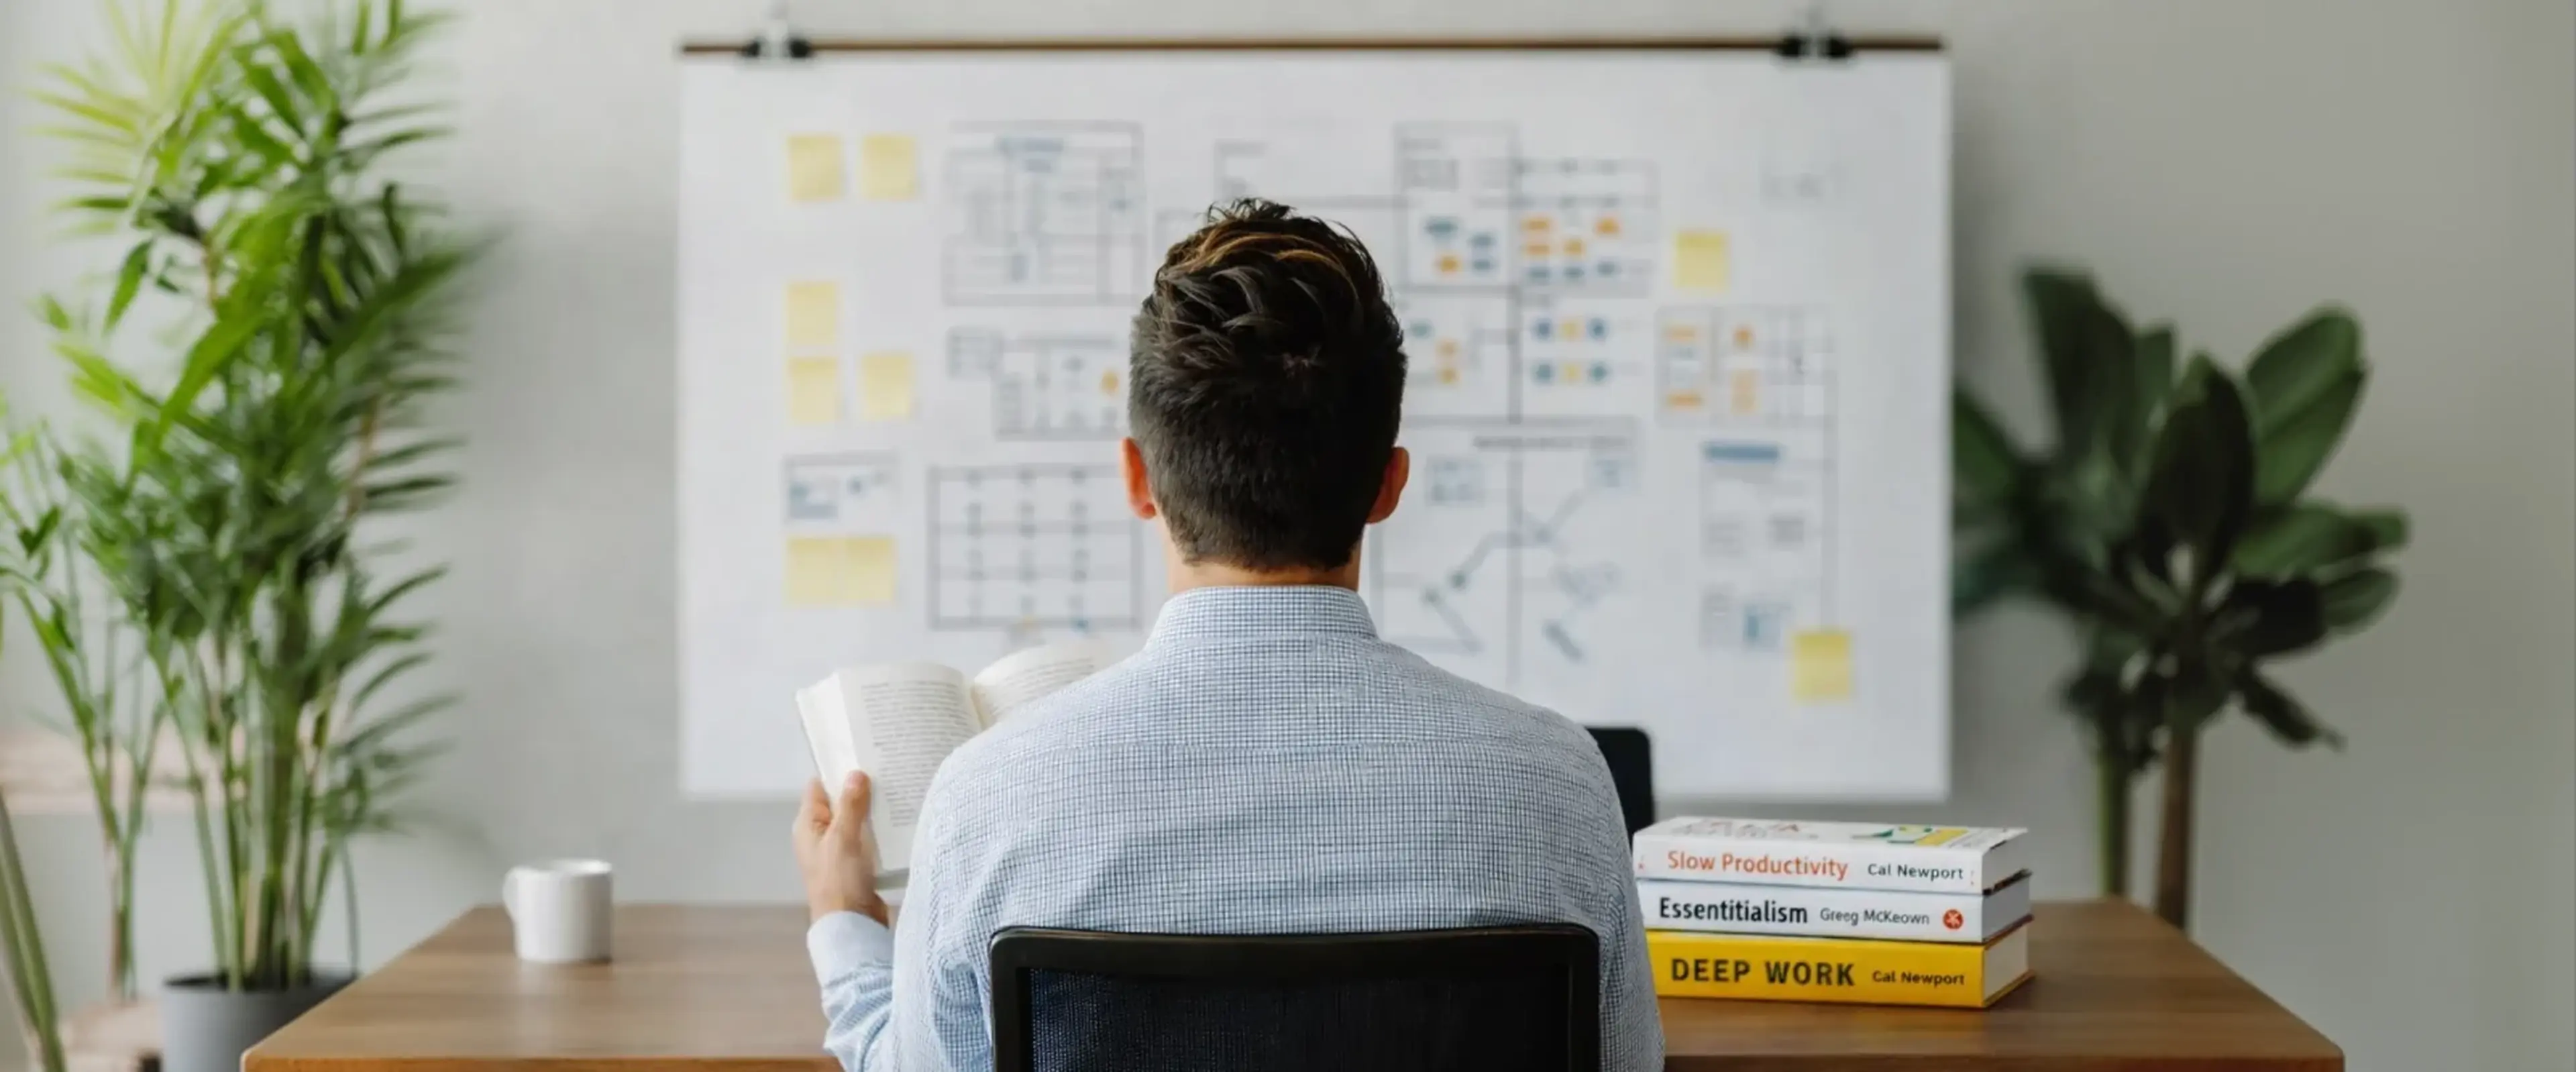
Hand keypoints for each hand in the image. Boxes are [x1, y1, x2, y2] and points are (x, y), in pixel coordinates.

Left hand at [794, 773, 889, 925]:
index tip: (863, 755)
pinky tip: (900, 821)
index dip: (837, 771)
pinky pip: (869, 839)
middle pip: (841, 802)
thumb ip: (850, 805)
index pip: (819, 787)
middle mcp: (820, 836)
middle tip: (889, 770)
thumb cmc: (839, 880)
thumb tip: (855, 773)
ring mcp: (839, 851)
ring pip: (857, 820)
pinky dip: (881, 830)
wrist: (851, 925)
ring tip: (900, 790)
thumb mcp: (843, 838)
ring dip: (874, 810)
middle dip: (862, 789)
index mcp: (808, 826)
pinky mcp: (857, 864)